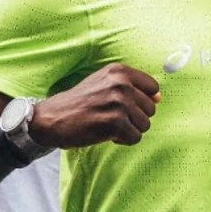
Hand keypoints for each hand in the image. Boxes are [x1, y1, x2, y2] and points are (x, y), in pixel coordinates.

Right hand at [30, 63, 158, 150]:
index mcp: (119, 71)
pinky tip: (107, 134)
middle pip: (151, 108)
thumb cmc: (79, 103)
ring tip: (110, 125)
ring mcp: (118, 102)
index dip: (142, 101)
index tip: (126, 105)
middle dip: (135, 118)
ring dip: (129, 129)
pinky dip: (123, 140)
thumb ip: (132, 88)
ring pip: (145, 124)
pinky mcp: (114, 122)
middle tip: (113, 118)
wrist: (51, 118)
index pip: (153, 87)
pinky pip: (135, 137)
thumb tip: (159, 98)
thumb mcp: (104, 85)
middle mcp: (121, 84)